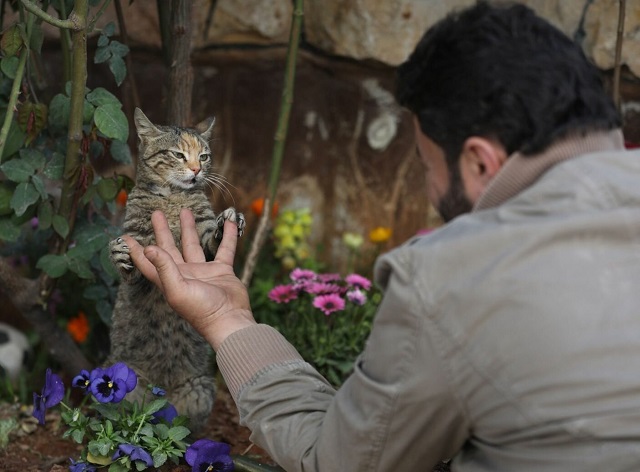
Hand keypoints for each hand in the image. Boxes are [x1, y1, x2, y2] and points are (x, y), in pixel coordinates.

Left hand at [123, 209, 255, 349]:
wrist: (229, 319)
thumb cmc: (201, 310)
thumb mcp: (178, 290)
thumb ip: (164, 268)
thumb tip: (148, 247)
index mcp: (169, 279)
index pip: (148, 262)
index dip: (136, 250)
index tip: (126, 236)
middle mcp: (183, 274)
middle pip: (169, 248)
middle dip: (162, 231)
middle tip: (157, 213)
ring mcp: (203, 271)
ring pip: (193, 245)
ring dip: (189, 228)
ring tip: (186, 211)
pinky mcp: (221, 270)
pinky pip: (223, 248)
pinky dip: (226, 235)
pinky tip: (228, 222)